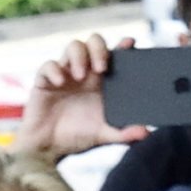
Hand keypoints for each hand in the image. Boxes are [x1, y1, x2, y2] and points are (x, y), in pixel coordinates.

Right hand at [14, 35, 145, 160]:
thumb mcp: (103, 135)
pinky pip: (48, 65)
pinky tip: (60, 82)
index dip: (122, 45)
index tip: (129, 43)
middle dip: (99, 49)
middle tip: (101, 68)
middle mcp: (85, 71)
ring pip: (73, 46)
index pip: (114, 55)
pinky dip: (54, 70)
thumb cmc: (77, 135)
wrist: (48, 147)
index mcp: (101, 80)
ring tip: (80, 76)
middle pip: (94, 42)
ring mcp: (65, 73)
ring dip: (79, 57)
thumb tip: (145, 132)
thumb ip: (124, 133)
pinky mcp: (45, 80)